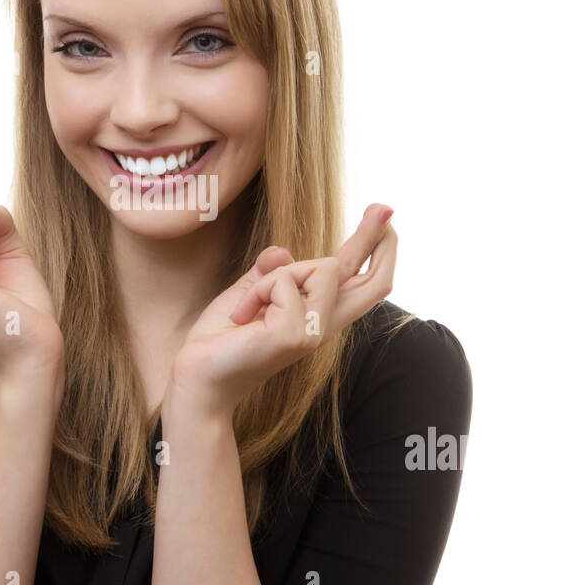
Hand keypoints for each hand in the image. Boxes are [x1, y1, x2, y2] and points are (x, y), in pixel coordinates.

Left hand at [167, 204, 396, 417]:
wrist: (198, 377)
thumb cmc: (223, 339)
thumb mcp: (250, 293)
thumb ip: (271, 273)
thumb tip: (283, 253)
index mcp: (319, 316)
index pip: (361, 281)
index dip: (377, 248)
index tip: (384, 213)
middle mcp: (325, 326)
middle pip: (374, 282)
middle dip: (377, 239)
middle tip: (384, 207)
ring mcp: (314, 333)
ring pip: (323, 268)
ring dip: (278, 275)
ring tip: (248, 307)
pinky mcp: (295, 335)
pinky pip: (282, 282)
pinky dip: (257, 290)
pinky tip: (241, 317)